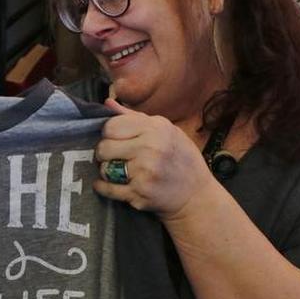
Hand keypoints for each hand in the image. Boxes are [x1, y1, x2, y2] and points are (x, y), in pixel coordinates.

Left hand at [93, 99, 216, 219]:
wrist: (196, 195)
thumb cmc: (181, 158)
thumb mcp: (166, 130)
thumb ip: (135, 117)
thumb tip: (107, 103)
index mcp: (155, 128)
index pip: (111, 126)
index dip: (108, 133)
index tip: (113, 140)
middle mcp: (150, 148)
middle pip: (104, 147)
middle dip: (104, 153)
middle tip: (113, 156)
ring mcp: (144, 172)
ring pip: (104, 169)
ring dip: (106, 171)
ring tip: (117, 170)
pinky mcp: (139, 193)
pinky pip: (107, 188)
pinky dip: (103, 187)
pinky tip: (108, 184)